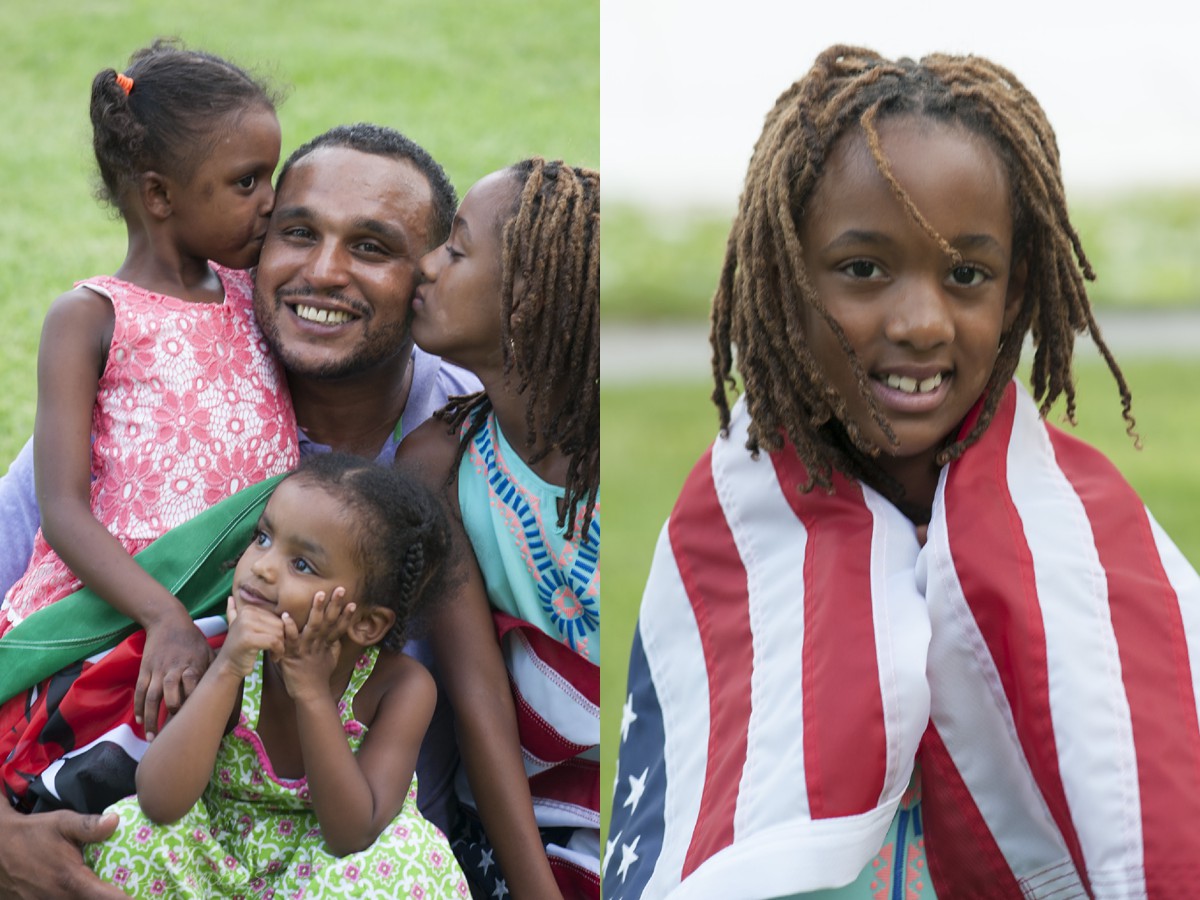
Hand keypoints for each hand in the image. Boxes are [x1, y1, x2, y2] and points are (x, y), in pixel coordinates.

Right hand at [0, 807, 127, 898]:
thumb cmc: (34, 834)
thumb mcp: (61, 823)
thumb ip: (88, 825)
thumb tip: (116, 821)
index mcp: (70, 880)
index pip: (105, 898)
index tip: (142, 897)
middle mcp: (59, 898)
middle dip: (114, 899)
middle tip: (135, 891)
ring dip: (96, 899)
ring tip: (115, 891)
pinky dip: (80, 899)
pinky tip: (91, 891)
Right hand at [136, 615, 213, 739]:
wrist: (168, 620)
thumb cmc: (193, 639)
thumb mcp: (209, 650)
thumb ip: (215, 670)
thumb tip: (229, 687)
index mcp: (193, 665)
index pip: (193, 685)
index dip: (193, 701)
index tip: (196, 719)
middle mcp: (174, 669)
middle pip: (170, 693)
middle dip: (171, 712)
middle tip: (172, 732)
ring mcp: (157, 670)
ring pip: (151, 697)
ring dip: (151, 719)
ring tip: (151, 738)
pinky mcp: (145, 669)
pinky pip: (140, 691)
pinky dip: (139, 707)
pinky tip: (140, 722)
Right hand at [220, 595, 285, 675]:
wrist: (228, 666)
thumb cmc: (239, 649)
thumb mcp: (236, 627)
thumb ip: (233, 612)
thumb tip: (230, 598)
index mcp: (248, 609)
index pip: (278, 617)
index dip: (280, 632)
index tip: (274, 643)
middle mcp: (247, 614)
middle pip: (280, 624)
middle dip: (282, 640)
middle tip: (276, 651)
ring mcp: (246, 625)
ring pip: (278, 633)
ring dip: (281, 647)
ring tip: (274, 654)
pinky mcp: (249, 638)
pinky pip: (274, 642)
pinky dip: (278, 652)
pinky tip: (274, 658)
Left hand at [278, 588, 355, 698]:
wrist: (310, 694)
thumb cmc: (319, 676)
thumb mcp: (331, 659)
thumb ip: (334, 645)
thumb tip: (338, 634)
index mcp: (328, 644)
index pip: (340, 627)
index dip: (347, 615)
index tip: (353, 602)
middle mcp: (319, 644)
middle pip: (329, 622)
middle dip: (335, 605)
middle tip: (340, 589)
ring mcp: (306, 648)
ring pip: (313, 627)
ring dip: (316, 610)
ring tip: (319, 595)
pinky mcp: (292, 654)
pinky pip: (290, 639)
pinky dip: (289, 627)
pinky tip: (286, 616)